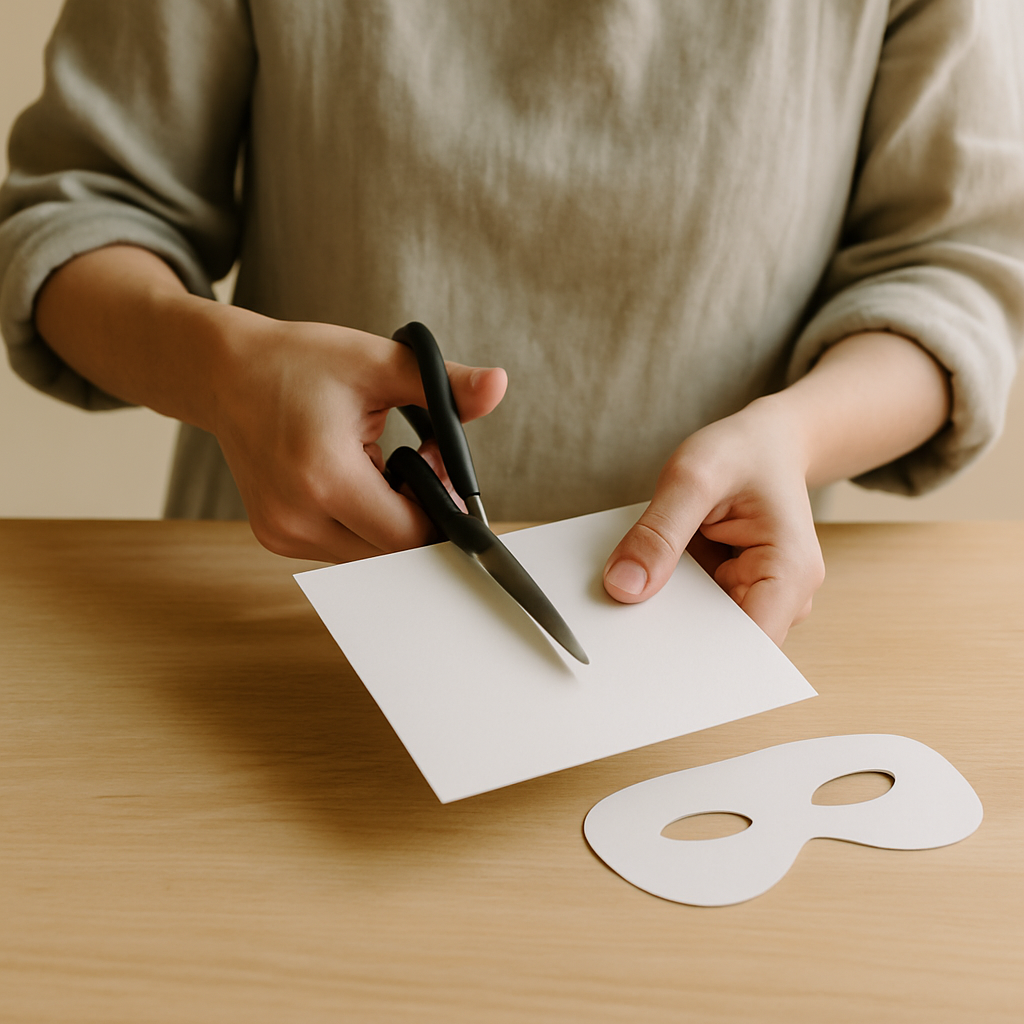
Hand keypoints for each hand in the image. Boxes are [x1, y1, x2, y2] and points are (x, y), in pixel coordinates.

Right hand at [211, 311, 506, 561]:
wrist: (224, 373)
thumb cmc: (298, 362)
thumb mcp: (377, 362)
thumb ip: (443, 384)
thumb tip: (498, 385)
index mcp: (324, 476)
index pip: (411, 533)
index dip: (442, 509)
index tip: (444, 469)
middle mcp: (297, 517)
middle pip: (393, 550)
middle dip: (420, 513)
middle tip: (419, 458)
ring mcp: (282, 533)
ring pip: (370, 554)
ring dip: (391, 519)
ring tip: (384, 462)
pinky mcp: (276, 536)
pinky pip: (343, 546)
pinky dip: (362, 521)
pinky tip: (356, 477)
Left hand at [602, 397, 823, 644]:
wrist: (764, 443)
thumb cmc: (740, 453)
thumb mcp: (692, 477)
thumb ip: (659, 532)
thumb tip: (624, 588)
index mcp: (790, 573)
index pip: (746, 646)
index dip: (696, 658)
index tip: (646, 653)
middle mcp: (785, 598)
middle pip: (724, 647)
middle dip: (675, 638)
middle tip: (623, 619)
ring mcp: (761, 599)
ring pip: (706, 635)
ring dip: (670, 619)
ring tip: (633, 591)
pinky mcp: (737, 594)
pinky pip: (698, 614)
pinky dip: (671, 603)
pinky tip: (646, 584)